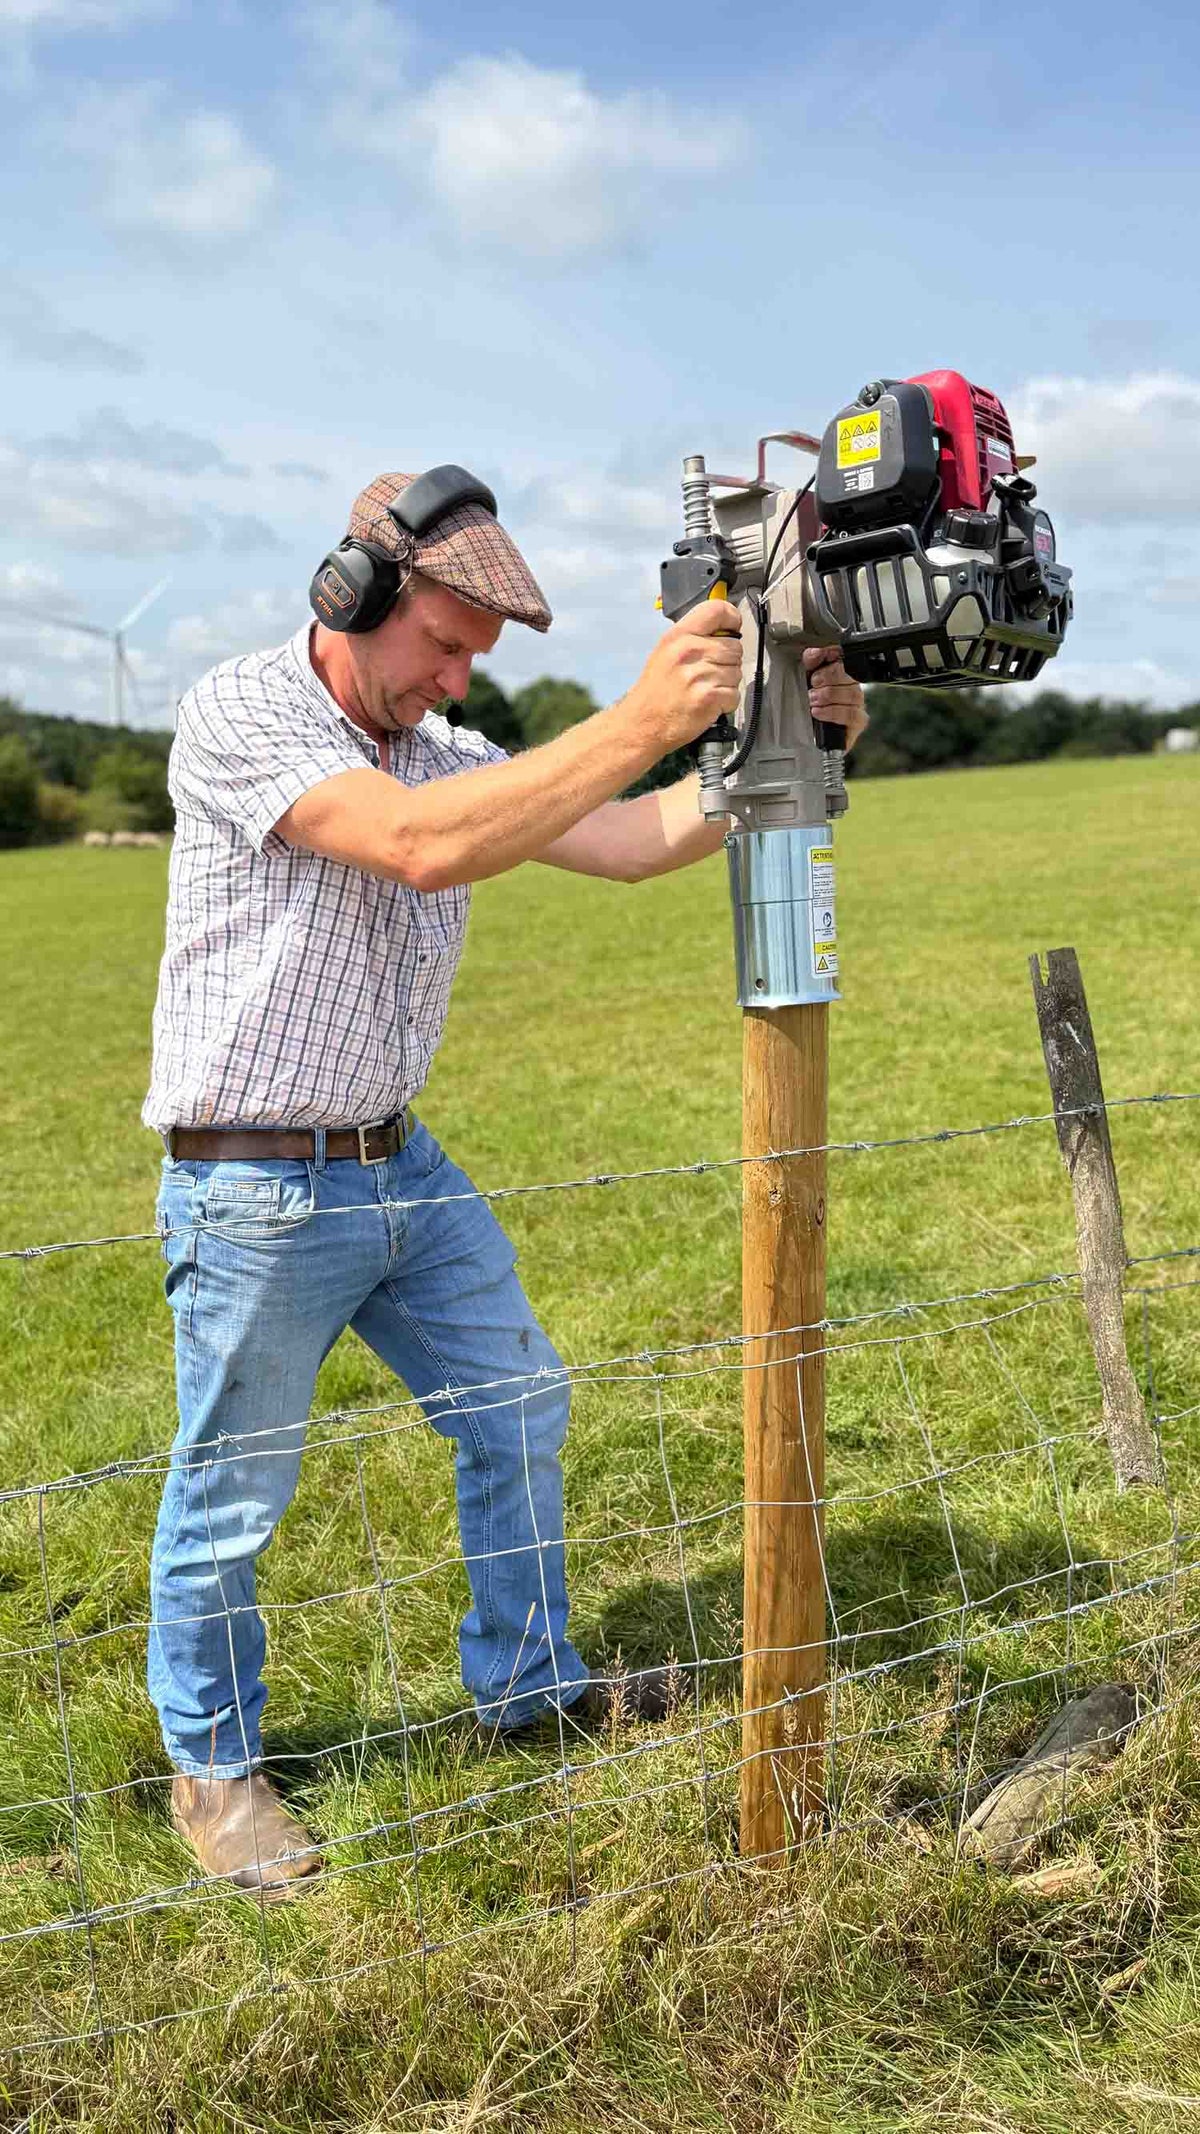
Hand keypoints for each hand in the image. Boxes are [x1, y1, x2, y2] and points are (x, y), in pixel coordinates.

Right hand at [631, 600, 742, 751]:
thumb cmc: (655, 691)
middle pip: (735, 646)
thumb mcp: (666, 652)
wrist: (643, 724)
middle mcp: (689, 651)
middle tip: (708, 673)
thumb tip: (723, 628)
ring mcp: (700, 675)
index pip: (717, 610)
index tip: (732, 628)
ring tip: (704, 689)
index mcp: (679, 636)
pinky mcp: (709, 698)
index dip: (732, 618)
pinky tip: (708, 703)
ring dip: (727, 683)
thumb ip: (693, 637)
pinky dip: (726, 702)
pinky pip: (734, 694)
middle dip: (728, 661)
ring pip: (737, 672)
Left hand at [804, 646, 867, 750]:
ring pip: (852, 694)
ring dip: (828, 696)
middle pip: (850, 675)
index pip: (845, 657)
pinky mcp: (857, 722)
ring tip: (812, 701)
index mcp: (841, 673)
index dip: (832, 655)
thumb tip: (815, 652)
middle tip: (813, 684)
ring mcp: (857, 705)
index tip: (818, 659)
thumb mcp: (803, 681)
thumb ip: (809, 663)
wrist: (807, 737)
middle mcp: (852, 687)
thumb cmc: (807, 708)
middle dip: (828, 677)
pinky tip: (819, 712)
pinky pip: (851, 714)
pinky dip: (833, 712)